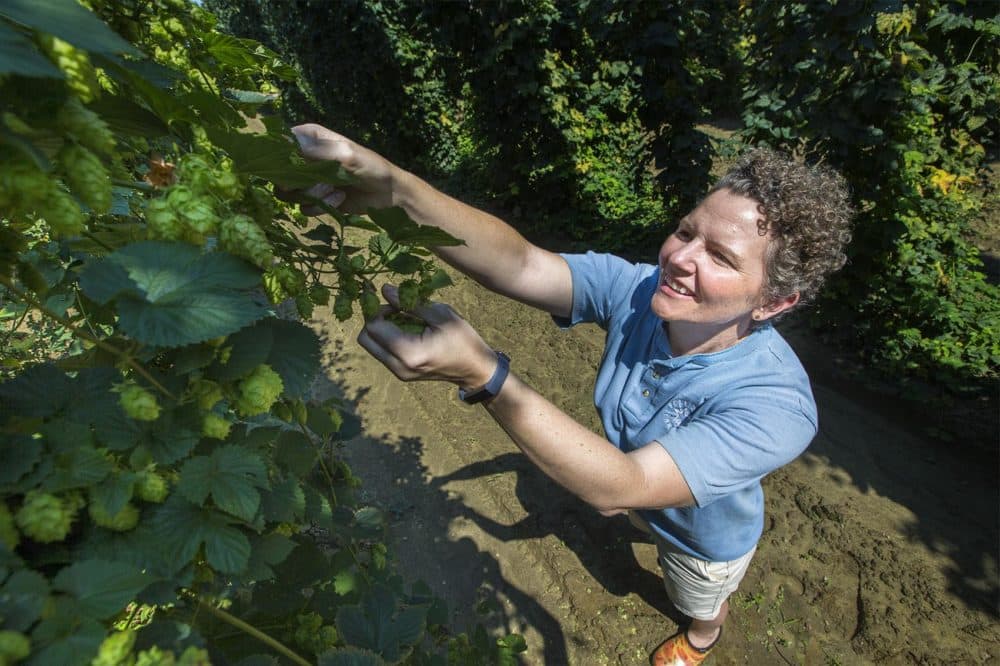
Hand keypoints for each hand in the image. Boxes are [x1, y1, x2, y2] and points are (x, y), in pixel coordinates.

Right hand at [285, 123, 399, 214]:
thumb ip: (315, 153)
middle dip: (298, 180)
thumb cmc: (370, 165)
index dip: (281, 155)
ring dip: (311, 194)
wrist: (388, 192)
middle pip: (280, 170)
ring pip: (289, 191)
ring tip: (333, 190)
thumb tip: (285, 157)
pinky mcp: (316, 198)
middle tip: (320, 181)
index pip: (281, 142)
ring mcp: (309, 179)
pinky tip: (339, 198)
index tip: (296, 165)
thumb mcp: (345, 154)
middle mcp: (306, 157)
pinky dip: (320, 205)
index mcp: (311, 137)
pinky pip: (304, 206)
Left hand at [357, 284, 497, 390]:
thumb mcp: (440, 314)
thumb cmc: (462, 339)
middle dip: (374, 319)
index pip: (374, 327)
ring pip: (371, 345)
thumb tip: (384, 289)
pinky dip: (387, 337)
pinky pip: (382, 351)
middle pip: (365, 338)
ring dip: (380, 328)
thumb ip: (409, 302)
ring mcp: (398, 372)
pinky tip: (406, 329)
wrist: (474, 368)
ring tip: (403, 318)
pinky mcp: (401, 373)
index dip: (377, 308)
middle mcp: (398, 366)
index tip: (391, 298)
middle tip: (394, 308)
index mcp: (409, 352)